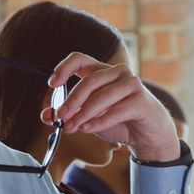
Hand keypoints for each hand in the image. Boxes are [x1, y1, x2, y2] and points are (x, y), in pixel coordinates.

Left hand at [44, 52, 179, 162]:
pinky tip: (88, 129)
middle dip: (72, 101)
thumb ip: (69, 114)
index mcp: (101, 71)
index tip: (53, 84)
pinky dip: (100, 121)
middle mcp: (116, 73)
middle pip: (89, 81)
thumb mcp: (89, 117)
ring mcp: (131, 84)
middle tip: (61, 116)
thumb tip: (46, 115)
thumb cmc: (118, 120)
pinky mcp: (141, 100)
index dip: (64, 68)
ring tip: (73, 127)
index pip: (79, 59)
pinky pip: (117, 110)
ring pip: (102, 96)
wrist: (147, 134)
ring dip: (84, 114)